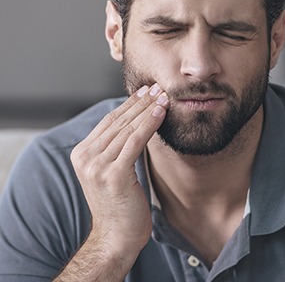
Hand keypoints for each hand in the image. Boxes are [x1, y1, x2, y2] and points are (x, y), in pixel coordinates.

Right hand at [70, 84, 168, 264]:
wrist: (116, 237)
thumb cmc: (120, 203)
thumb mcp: (112, 170)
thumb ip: (116, 147)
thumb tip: (136, 120)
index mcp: (82, 153)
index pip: (109, 121)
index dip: (129, 104)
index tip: (145, 91)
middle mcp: (85, 157)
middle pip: (118, 121)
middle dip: (140, 102)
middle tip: (158, 87)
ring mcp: (97, 166)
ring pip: (127, 128)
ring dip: (148, 109)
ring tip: (163, 96)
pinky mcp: (114, 174)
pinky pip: (135, 141)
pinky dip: (149, 124)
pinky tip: (160, 112)